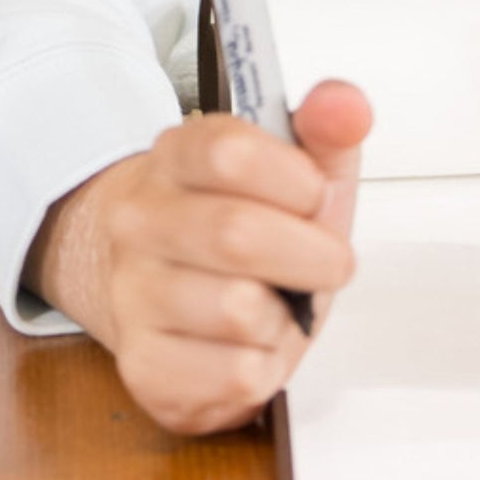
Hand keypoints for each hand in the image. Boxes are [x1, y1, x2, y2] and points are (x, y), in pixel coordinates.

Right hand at [26, 79, 371, 434]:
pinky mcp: (144, 365)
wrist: (168, 287)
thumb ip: (328, 129)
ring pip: (239, 310)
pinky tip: (253, 344)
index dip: (296, 182)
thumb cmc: (244, 225)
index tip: (314, 198)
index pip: (230, 153)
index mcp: (177, 156)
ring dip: (287, 315)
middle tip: (326, 263)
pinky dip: (267, 365)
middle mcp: (141, 221)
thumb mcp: (294, 169)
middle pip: (237, 235)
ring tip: (278, 305)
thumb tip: (346, 106)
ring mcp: (133, 294)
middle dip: (311, 257)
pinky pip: (235, 374)